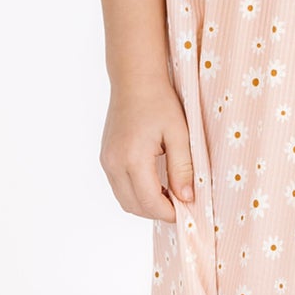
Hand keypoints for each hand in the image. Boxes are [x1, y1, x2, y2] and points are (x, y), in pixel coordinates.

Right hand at [101, 79, 195, 221]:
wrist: (134, 80)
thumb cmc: (159, 101)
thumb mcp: (180, 134)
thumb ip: (183, 168)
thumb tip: (187, 198)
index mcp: (133, 158)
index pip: (150, 203)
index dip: (170, 213)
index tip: (189, 212)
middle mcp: (114, 164)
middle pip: (134, 207)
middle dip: (158, 212)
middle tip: (181, 205)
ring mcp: (107, 161)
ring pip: (125, 200)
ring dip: (146, 204)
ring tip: (169, 194)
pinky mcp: (106, 158)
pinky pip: (119, 187)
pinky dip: (136, 193)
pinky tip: (155, 183)